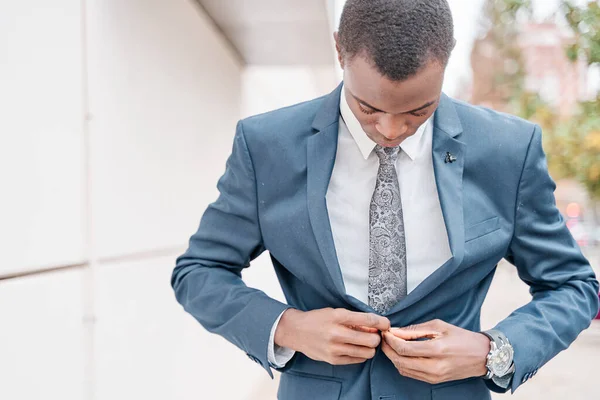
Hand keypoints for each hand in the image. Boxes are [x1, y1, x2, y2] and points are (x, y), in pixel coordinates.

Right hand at [275, 308, 390, 364]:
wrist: (296, 331)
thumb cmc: (317, 320)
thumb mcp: (335, 312)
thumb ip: (354, 319)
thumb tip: (374, 325)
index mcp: (338, 317)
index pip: (368, 320)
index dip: (382, 322)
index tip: (386, 324)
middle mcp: (337, 333)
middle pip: (371, 340)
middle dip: (377, 337)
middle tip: (375, 334)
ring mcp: (335, 349)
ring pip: (367, 352)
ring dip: (370, 347)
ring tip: (366, 342)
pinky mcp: (333, 360)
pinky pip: (358, 360)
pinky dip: (361, 354)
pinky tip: (357, 348)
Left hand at [381, 319, 489, 383]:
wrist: (482, 356)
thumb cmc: (462, 338)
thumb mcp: (439, 326)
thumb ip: (415, 330)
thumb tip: (396, 331)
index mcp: (438, 349)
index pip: (404, 348)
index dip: (391, 340)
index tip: (386, 332)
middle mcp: (435, 366)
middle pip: (400, 361)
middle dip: (388, 349)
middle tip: (384, 338)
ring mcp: (434, 376)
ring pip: (403, 369)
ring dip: (393, 357)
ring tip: (390, 344)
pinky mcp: (434, 381)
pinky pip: (410, 374)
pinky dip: (401, 364)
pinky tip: (400, 354)